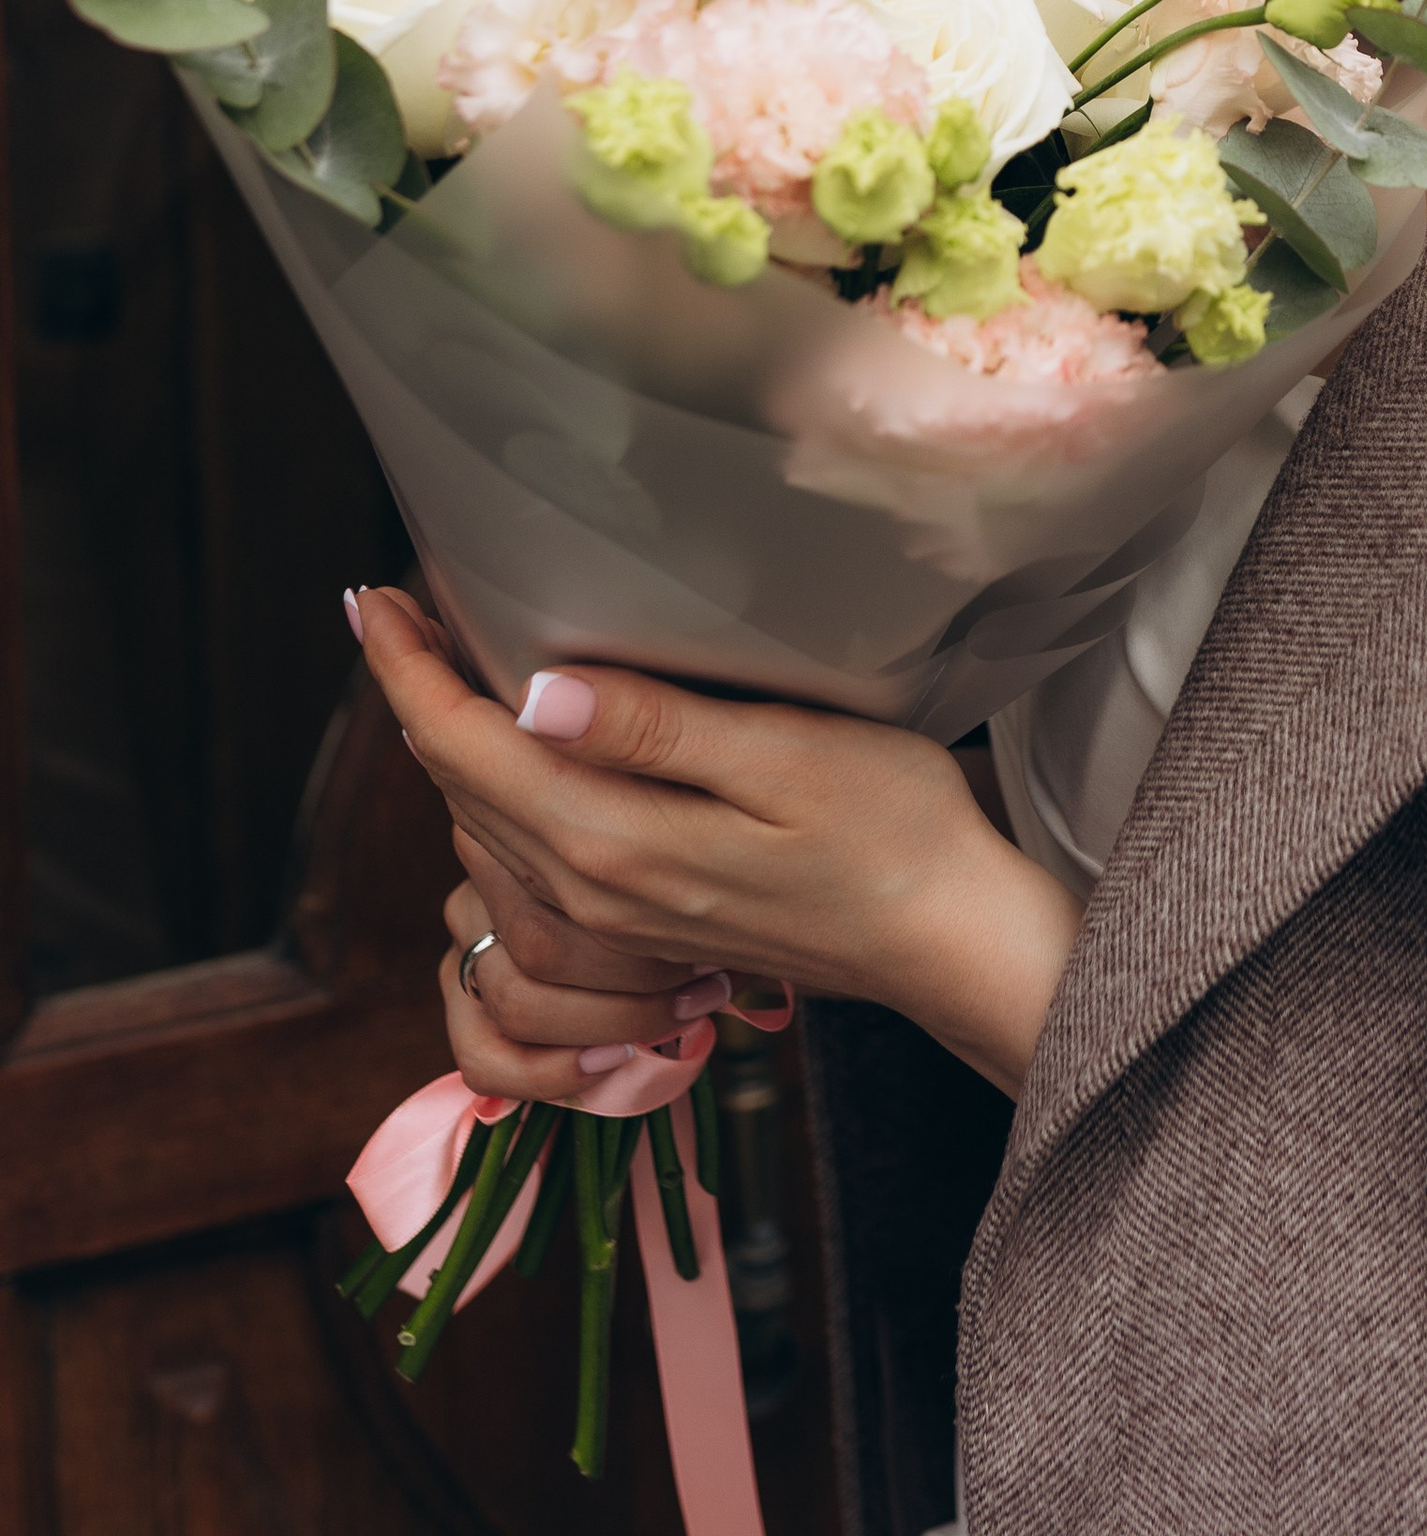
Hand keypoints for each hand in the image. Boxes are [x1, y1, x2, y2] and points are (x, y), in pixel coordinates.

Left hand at [356, 586, 1083, 1097]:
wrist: (945, 939)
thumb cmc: (891, 829)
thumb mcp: (788, 757)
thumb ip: (658, 728)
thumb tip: (535, 690)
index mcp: (612, 841)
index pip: (467, 745)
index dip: (409, 668)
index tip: (373, 597)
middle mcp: (588, 891)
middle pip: (458, 785)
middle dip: (416, 693)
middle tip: (396, 606)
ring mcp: (608, 922)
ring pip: (481, 828)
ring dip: (449, 746)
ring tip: (441, 661)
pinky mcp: (634, 929)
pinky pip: (520, 866)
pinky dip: (489, 802)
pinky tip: (511, 756)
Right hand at [435, 868, 729, 1110]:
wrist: (643, 902)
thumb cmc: (690, 863)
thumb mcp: (699, 846)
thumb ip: (695, 864)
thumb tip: (741, 939)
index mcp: (541, 807)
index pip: (573, 878)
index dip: (653, 937)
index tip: (717, 954)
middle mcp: (489, 861)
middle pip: (546, 946)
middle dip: (639, 987)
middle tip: (709, 992)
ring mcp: (468, 926)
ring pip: (517, 1001)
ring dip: (609, 1026)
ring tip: (677, 1023)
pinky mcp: (459, 990)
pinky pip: (481, 1054)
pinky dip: (546, 1073)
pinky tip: (608, 1064)